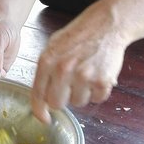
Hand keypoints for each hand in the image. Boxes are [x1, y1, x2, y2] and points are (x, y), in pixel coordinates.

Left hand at [31, 8, 126, 123]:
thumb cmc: (78, 35)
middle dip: (62, 99)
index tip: (44, 118)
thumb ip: (45, 69)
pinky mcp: (102, 81)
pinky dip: (97, 91)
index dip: (40, 110)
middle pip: (57, 103)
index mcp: (47, 60)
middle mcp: (63, 69)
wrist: (105, 25)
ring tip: (85, 74)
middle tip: (69, 87)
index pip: (38, 93)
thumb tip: (41, 96)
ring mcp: (83, 76)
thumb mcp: (53, 46)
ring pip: (78, 102)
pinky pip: (97, 99)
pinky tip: (97, 75)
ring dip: (81, 93)